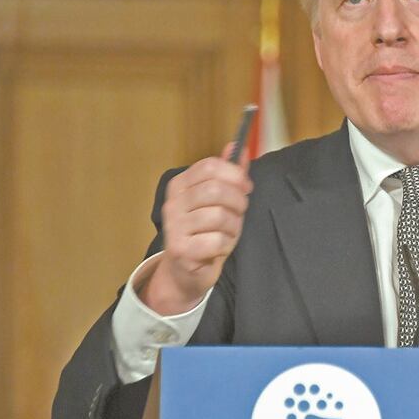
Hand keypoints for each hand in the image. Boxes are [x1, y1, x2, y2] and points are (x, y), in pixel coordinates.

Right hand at [139, 143, 251, 314]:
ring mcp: (174, 226)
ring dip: (233, 226)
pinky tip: (220, 247)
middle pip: (216, 190)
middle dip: (238, 201)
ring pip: (219, 216)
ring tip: (229, 232)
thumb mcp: (217, 200)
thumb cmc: (205, 232)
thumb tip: (238, 147)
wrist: (185, 270)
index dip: (234, 174)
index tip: (246, 186)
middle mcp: (173, 203)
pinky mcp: (180, 249)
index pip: (209, 166)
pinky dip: (226, 244)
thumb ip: (228, 174)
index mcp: (180, 185)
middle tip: (240, 212)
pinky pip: (217, 240)